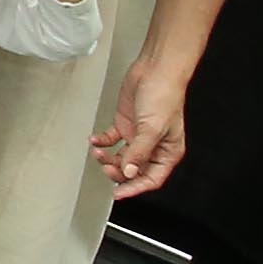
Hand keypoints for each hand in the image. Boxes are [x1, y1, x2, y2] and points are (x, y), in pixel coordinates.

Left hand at [92, 52, 189, 197]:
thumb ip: (139, 153)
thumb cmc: (164, 96)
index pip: (151, 178)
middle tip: (106, 167)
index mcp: (167, 152)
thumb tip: (128, 173)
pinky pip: (112, 139)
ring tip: (98, 151)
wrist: (154, 70)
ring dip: (108, 156)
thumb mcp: (152, 128)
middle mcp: (153, 146)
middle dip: (118, 171)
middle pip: (133, 169)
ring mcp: (138, 135)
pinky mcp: (126, 123)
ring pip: (121, 156)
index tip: (118, 193)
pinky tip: (95, 140)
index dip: (135, 187)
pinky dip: (102, 141)